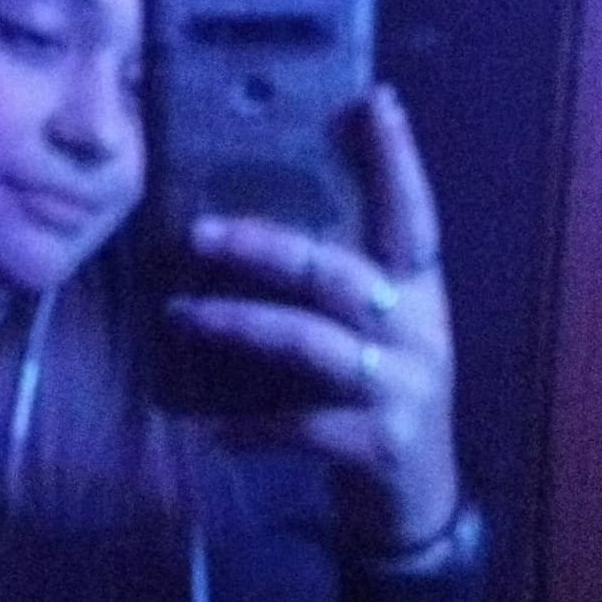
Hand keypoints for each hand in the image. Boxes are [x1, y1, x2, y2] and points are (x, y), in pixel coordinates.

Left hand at [168, 84, 458, 552]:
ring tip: (181, 314)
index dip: (397, 160)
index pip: (413, 216)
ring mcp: (403, 387)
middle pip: (337, 273)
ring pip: (311, 341)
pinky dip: (251, 428)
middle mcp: (420, 330)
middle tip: (198, 231)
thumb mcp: (380, 333)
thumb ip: (342, 286)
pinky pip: (301, 426)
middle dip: (265, 247)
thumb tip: (260, 230)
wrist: (417, 500)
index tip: (376, 100)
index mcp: (418, 293)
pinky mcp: (380, 444)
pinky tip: (212, 432)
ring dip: (239, 324)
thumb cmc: (382, 396)